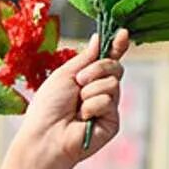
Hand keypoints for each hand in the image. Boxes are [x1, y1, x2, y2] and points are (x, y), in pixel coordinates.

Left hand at [1, 29, 129, 168]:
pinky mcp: (112, 122)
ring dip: (90, 90)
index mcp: (88, 79)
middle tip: (79, 81)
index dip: (117, 46)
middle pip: (115, 67)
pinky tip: (83, 118)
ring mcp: (108, 107)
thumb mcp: (65, 74)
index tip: (122, 33)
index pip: (108, 59)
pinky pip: (109, 101)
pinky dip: (93, 106)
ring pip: (113, 83)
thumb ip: (86, 58)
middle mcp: (100, 92)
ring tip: (77, 106)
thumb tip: (99, 38)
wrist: (45, 135)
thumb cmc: (48, 107)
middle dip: (97, 69)